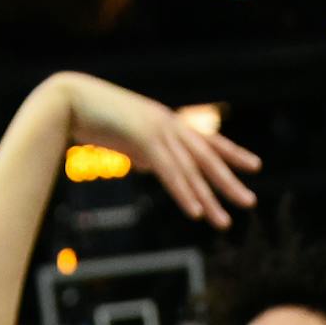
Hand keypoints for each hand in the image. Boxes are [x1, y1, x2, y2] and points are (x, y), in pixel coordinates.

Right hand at [44, 73, 259, 228]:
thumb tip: (150, 163)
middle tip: (249, 202)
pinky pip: (170, 172)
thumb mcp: (126, 137)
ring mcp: (158, 131)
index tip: (254, 165)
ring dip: (208, 199)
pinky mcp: (144, 140)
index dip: (233, 152)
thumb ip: (143, 150)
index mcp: (167, 122)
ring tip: (224, 222)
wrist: (70, 102)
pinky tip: (195, 213)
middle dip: (229, 181)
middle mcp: (169, 124)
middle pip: (207, 157)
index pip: (207, 139)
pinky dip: (184, 194)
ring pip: (191, 170)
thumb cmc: (94, 118)